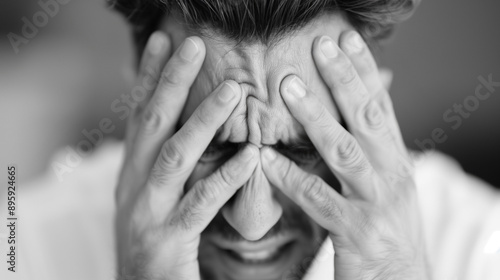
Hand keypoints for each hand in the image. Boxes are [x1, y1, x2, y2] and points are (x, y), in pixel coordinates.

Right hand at [115, 32, 258, 279]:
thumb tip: (188, 125)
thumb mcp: (151, 193)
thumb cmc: (153, 238)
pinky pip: (201, 203)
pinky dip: (226, 178)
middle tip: (194, 45)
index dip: (151, 76)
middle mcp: (133, 184)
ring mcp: (147, 211)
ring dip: (203, 120)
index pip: (140, 114)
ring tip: (233, 91)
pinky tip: (250, 156)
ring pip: (175, 155)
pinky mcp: (167, 239)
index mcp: (131, 170)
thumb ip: (166, 160)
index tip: (166, 40)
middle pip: (153, 123)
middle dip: (173, 81)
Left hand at [261, 31, 430, 278]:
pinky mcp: (356, 231)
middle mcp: (391, 175)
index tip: (345, 39)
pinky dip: (291, 177)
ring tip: (290, 86)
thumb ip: (372, 149)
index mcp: (396, 161)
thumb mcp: (389, 183)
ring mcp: (376, 203)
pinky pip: (318, 198)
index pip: (381, 107)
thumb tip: (358, 113)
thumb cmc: (388, 229)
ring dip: (317, 117)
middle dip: (344, 80)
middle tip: (320, 47)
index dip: (364, 71)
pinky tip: (267, 160)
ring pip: (345, 152)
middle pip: (366, 119)